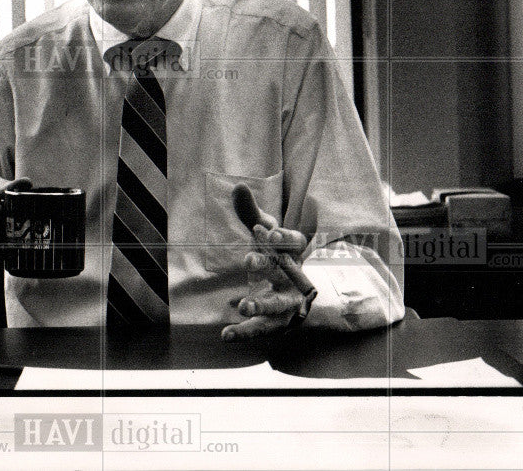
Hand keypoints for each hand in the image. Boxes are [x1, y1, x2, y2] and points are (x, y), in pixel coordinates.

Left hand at [221, 186, 309, 341]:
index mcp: (295, 252)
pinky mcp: (278, 322)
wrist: (297, 290)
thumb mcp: (265, 231)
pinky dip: (245, 332)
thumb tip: (238, 187)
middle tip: (247, 262)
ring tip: (243, 306)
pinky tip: (226, 334)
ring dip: (261, 306)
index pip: (295, 242)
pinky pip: (262, 329)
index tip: (270, 232)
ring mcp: (288, 302)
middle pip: (285, 272)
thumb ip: (250, 213)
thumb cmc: (276, 253)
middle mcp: (295, 277)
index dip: (284, 238)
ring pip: (278, 306)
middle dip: (267, 266)